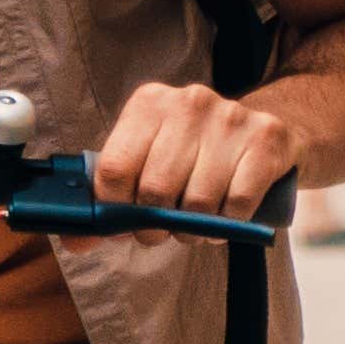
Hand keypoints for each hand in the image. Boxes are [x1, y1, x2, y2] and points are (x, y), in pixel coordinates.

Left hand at [86, 82, 296, 229]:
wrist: (269, 131)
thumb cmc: (196, 154)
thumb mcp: (149, 162)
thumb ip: (109, 199)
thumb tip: (75, 240)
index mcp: (149, 103)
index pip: (113, 169)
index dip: (115, 209)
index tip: (125, 221)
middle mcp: (188, 103)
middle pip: (155, 190)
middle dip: (156, 225)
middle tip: (165, 229)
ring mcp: (230, 118)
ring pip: (198, 203)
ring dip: (196, 229)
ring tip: (199, 221)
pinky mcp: (266, 139)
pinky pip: (238, 205)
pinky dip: (230, 223)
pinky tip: (229, 214)